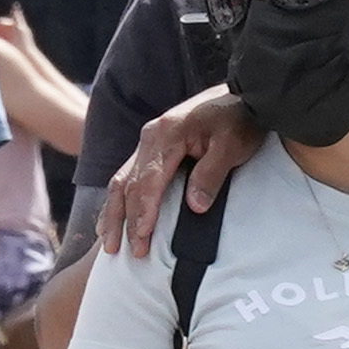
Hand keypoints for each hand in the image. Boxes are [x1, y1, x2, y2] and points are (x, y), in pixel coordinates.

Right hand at [95, 88, 266, 258]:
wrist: (240, 96)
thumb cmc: (238, 121)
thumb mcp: (232, 146)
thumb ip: (211, 174)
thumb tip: (194, 207)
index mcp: (167, 135)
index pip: (149, 180)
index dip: (144, 210)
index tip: (142, 236)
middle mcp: (149, 138)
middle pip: (129, 184)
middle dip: (126, 220)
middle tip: (128, 252)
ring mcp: (147, 142)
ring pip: (121, 181)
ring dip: (114, 213)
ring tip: (108, 244)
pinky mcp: (151, 148)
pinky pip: (127, 176)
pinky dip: (117, 200)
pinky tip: (110, 220)